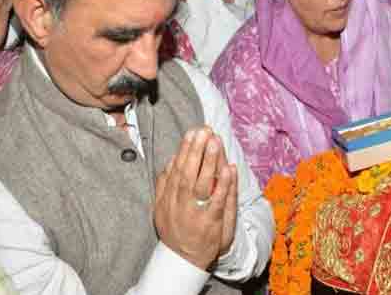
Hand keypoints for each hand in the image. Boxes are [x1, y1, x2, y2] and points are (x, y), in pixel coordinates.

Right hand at [154, 126, 235, 269]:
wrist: (182, 259)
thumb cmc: (175, 229)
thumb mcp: (161, 207)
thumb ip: (164, 184)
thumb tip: (170, 160)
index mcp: (169, 197)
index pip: (177, 169)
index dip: (185, 149)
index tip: (192, 132)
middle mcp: (180, 203)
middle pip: (188, 172)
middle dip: (196, 150)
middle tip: (204, 130)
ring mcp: (195, 212)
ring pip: (201, 184)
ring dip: (209, 161)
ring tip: (215, 141)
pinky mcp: (211, 222)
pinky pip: (217, 201)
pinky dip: (223, 185)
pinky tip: (229, 168)